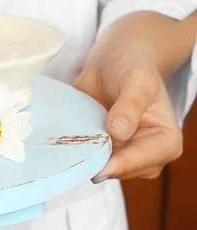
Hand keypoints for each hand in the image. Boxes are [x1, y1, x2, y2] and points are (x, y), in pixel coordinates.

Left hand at [74, 39, 182, 181]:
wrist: (114, 59)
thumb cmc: (133, 66)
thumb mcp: (137, 80)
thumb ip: (130, 105)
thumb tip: (119, 132)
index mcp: (166, 141)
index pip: (144, 161)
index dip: (120, 165)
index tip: (98, 169)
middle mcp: (145, 153)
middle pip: (121, 170)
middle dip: (98, 164)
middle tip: (75, 154)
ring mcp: (121, 152)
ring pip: (100, 167)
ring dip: (84, 159)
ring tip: (67, 147)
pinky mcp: (100, 148)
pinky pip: (86, 157)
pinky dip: (75, 152)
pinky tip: (63, 143)